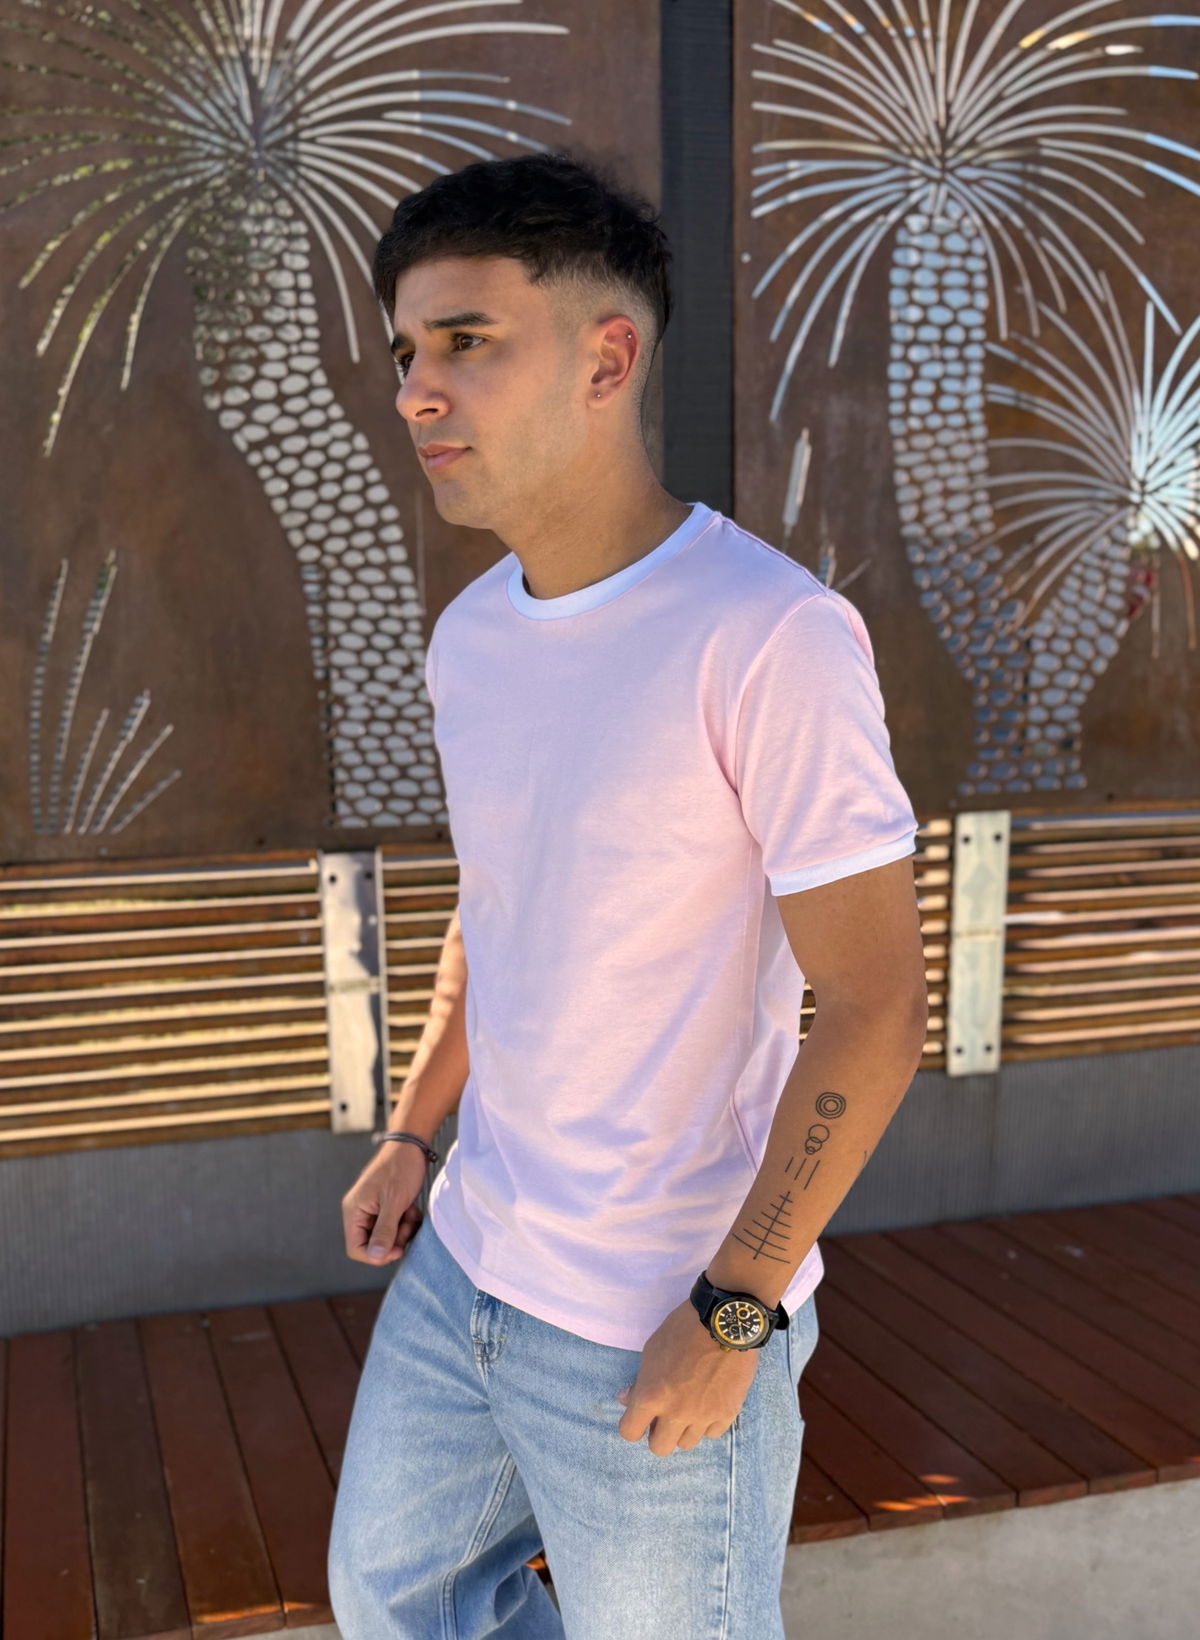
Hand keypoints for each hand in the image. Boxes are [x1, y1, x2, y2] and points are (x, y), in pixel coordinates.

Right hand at [341, 1142, 426, 1264]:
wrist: (412, 1144)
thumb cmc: (400, 1168)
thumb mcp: (393, 1202)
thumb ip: (384, 1231)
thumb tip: (375, 1257)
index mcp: (354, 1211)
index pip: (356, 1248)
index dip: (376, 1255)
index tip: (398, 1249)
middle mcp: (360, 1212)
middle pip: (373, 1244)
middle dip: (393, 1240)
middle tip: (407, 1226)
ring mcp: (374, 1209)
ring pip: (387, 1236)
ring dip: (403, 1230)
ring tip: (411, 1213)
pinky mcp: (387, 1206)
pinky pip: (395, 1225)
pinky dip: (406, 1221)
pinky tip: (413, 1208)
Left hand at [615, 1299, 759, 1456]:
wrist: (724, 1320)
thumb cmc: (682, 1329)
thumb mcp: (652, 1350)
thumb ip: (640, 1380)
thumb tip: (626, 1399)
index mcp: (651, 1395)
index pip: (630, 1432)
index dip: (632, 1426)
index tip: (639, 1417)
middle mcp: (676, 1412)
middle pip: (659, 1448)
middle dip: (658, 1433)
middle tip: (664, 1416)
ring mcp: (703, 1416)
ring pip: (686, 1444)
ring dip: (683, 1429)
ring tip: (689, 1407)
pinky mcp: (727, 1413)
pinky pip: (711, 1434)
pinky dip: (707, 1423)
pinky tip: (708, 1403)